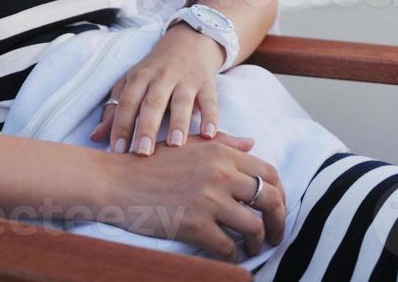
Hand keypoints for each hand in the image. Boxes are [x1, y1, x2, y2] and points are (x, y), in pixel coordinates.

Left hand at [90, 24, 224, 153]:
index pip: (127, 102)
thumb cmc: (155, 70)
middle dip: (147, 127)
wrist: (189, 41)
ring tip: (176, 145)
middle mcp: (162, 76)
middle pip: (152, 102)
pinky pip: (209, 100)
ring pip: (181, 101)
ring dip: (178, 123)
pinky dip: (211, 117)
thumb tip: (95, 138)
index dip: (121, 126)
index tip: (118, 151)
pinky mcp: (207, 82)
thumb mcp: (132, 82)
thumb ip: (115, 110)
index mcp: (139, 77)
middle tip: (143, 153)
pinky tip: (209, 136)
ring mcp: (186, 79)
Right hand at [101, 130, 287, 261]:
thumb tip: (253, 143)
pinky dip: (234, 254)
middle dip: (280, 221)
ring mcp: (208, 200)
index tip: (277, 208)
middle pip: (270, 199)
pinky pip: (228, 246)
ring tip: (252, 246)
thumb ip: (224, 143)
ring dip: (258, 241)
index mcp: (221, 152)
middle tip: (275, 234)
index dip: (280, 194)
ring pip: (254, 226)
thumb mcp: (189, 145)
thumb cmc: (151, 162)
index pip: (269, 173)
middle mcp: (220, 173)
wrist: (116, 182)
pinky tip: (229, 252)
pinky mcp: (194, 225)